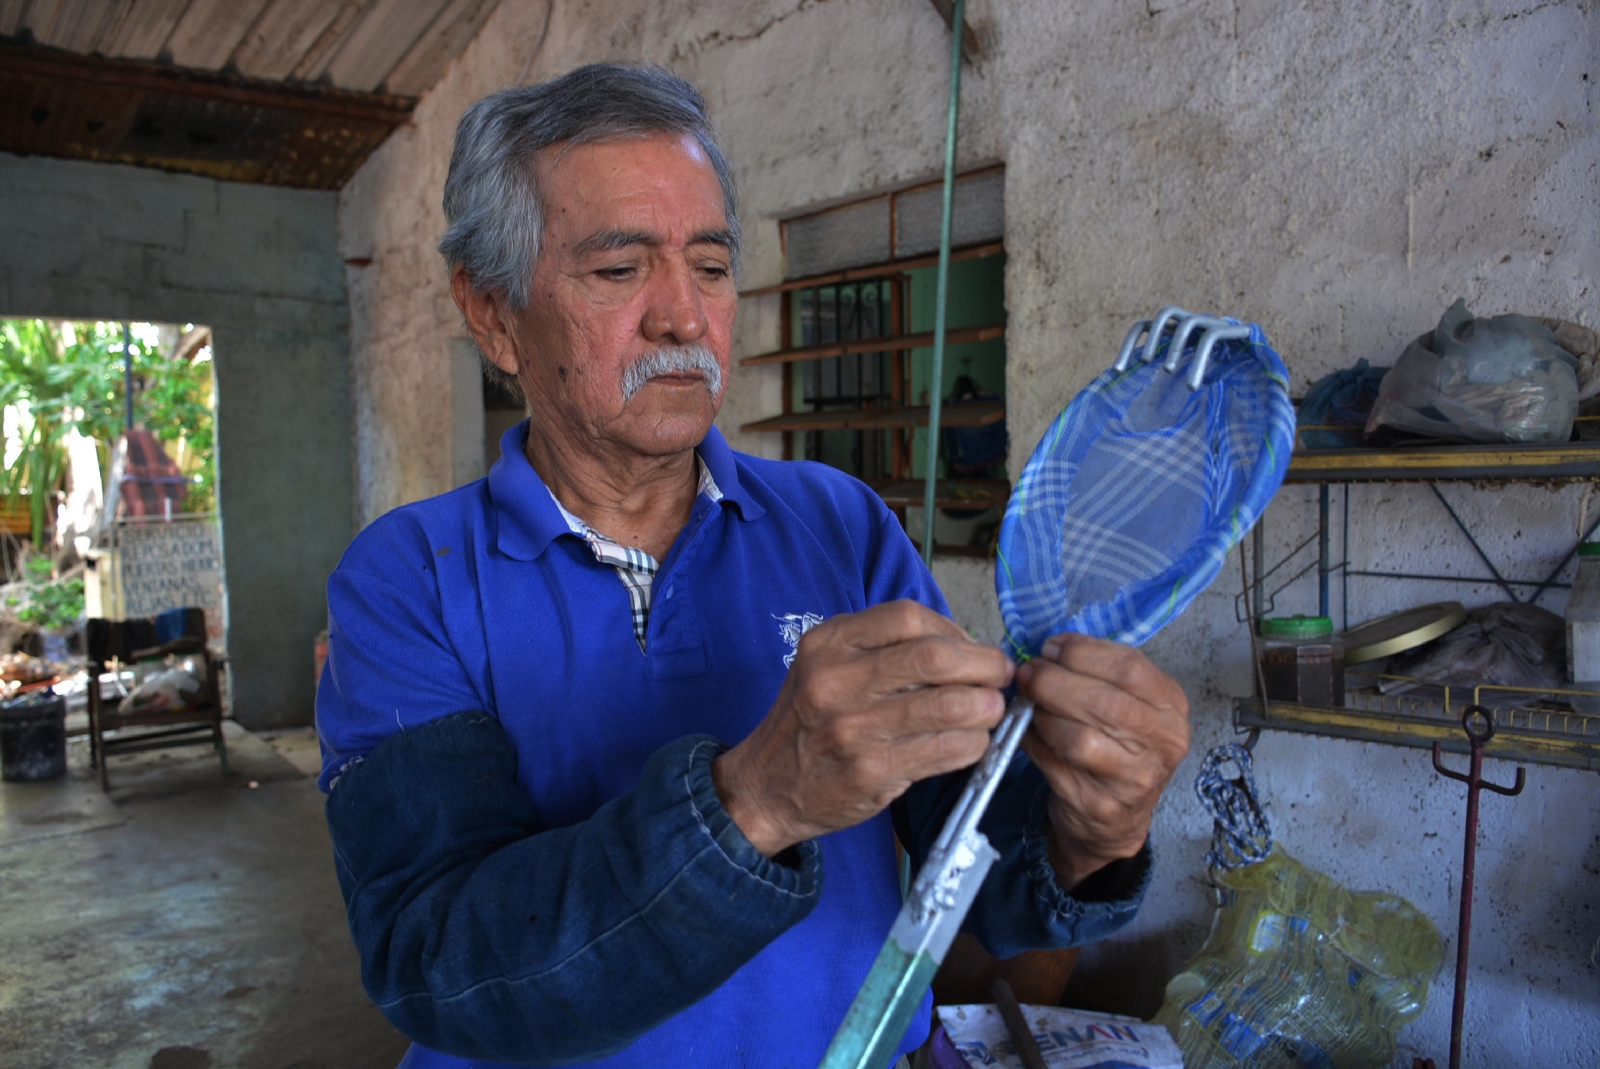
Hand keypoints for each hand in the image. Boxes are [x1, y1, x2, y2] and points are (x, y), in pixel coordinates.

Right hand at [713, 601, 1014, 856]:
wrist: (765, 787)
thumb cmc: (809, 722)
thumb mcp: (826, 666)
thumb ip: (881, 649)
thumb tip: (963, 644)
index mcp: (828, 643)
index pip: (908, 617)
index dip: (954, 629)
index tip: (971, 646)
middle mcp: (836, 680)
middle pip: (934, 656)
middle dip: (983, 664)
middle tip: (1000, 675)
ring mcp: (853, 728)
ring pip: (948, 705)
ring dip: (985, 707)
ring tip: (993, 710)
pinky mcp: (871, 771)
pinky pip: (945, 750)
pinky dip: (972, 744)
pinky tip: (973, 742)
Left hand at [1015, 634, 1189, 891]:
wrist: (1117, 820)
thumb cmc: (1118, 749)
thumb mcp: (1129, 706)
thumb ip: (1101, 674)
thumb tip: (1052, 649)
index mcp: (1171, 708)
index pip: (1129, 667)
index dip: (1082, 652)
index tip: (1051, 647)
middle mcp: (1162, 744)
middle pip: (1103, 702)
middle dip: (1054, 681)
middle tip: (1029, 673)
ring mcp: (1134, 779)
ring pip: (1077, 737)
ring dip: (1042, 714)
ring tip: (1030, 704)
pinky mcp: (1099, 804)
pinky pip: (1054, 763)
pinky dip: (1032, 741)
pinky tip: (1026, 730)